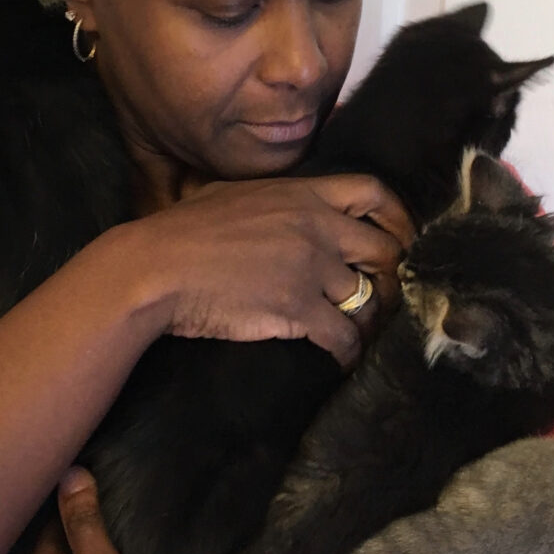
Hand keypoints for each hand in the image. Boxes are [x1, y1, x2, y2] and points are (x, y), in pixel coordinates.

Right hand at [136, 175, 413, 366]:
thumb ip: (270, 197)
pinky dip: (347, 352)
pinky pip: (343, 335)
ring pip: (368, 298)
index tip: (397, 238)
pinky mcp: (299, 310)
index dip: (396, 217)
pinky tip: (341, 360)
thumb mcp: (233, 194)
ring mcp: (311, 269)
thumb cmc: (182, 230)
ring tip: (361, 332)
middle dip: (389, 276)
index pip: (373, 192)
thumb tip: (277, 204)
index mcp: (302, 194)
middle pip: (384, 250)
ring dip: (369, 319)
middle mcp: (317, 227)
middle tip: (380, 295)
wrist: (155, 267)